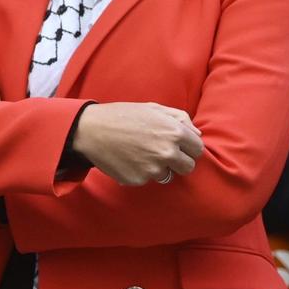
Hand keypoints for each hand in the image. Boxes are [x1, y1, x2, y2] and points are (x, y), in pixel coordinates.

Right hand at [68, 102, 204, 186]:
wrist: (90, 130)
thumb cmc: (122, 116)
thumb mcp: (153, 108)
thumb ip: (180, 118)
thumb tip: (196, 133)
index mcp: (174, 132)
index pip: (197, 149)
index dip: (188, 147)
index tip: (179, 146)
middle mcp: (167, 152)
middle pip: (187, 167)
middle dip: (179, 162)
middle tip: (162, 153)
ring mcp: (152, 168)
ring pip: (167, 175)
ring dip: (158, 168)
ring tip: (140, 154)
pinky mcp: (138, 180)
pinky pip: (146, 180)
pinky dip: (140, 172)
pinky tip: (128, 159)